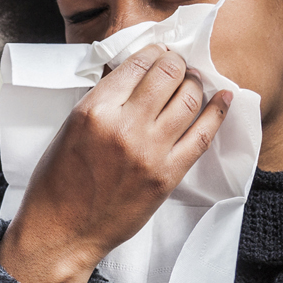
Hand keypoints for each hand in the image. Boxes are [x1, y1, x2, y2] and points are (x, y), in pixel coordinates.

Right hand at [0, 44, 231, 282]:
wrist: (64, 230)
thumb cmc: (58, 181)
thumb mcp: (70, 128)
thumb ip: (102, 101)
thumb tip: (134, 78)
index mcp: (94, 110)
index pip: (137, 64)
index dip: (154, 52)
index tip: (159, 52)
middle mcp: (124, 126)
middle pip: (167, 74)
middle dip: (177, 63)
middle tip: (178, 64)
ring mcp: (149, 151)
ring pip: (188, 99)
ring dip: (195, 83)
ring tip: (193, 81)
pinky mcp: (167, 175)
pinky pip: (202, 135)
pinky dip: (217, 112)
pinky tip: (224, 98)